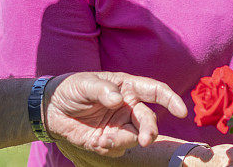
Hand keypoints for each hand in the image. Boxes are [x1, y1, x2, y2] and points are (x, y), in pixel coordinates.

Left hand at [44, 71, 187, 156]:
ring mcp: (120, 125)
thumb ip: (103, 89)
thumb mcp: (84, 83)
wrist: (51, 109)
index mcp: (127, 88)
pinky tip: (96, 143)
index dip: (170, 100)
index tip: (181, 111)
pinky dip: (111, 149)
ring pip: (136, 137)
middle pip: (148, 120)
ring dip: (124, 141)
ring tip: (105, 140)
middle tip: (146, 140)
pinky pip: (119, 149)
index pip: (155, 91)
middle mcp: (128, 107)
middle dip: (150, 130)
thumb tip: (118, 100)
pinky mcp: (110, 141)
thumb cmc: (71, 89)